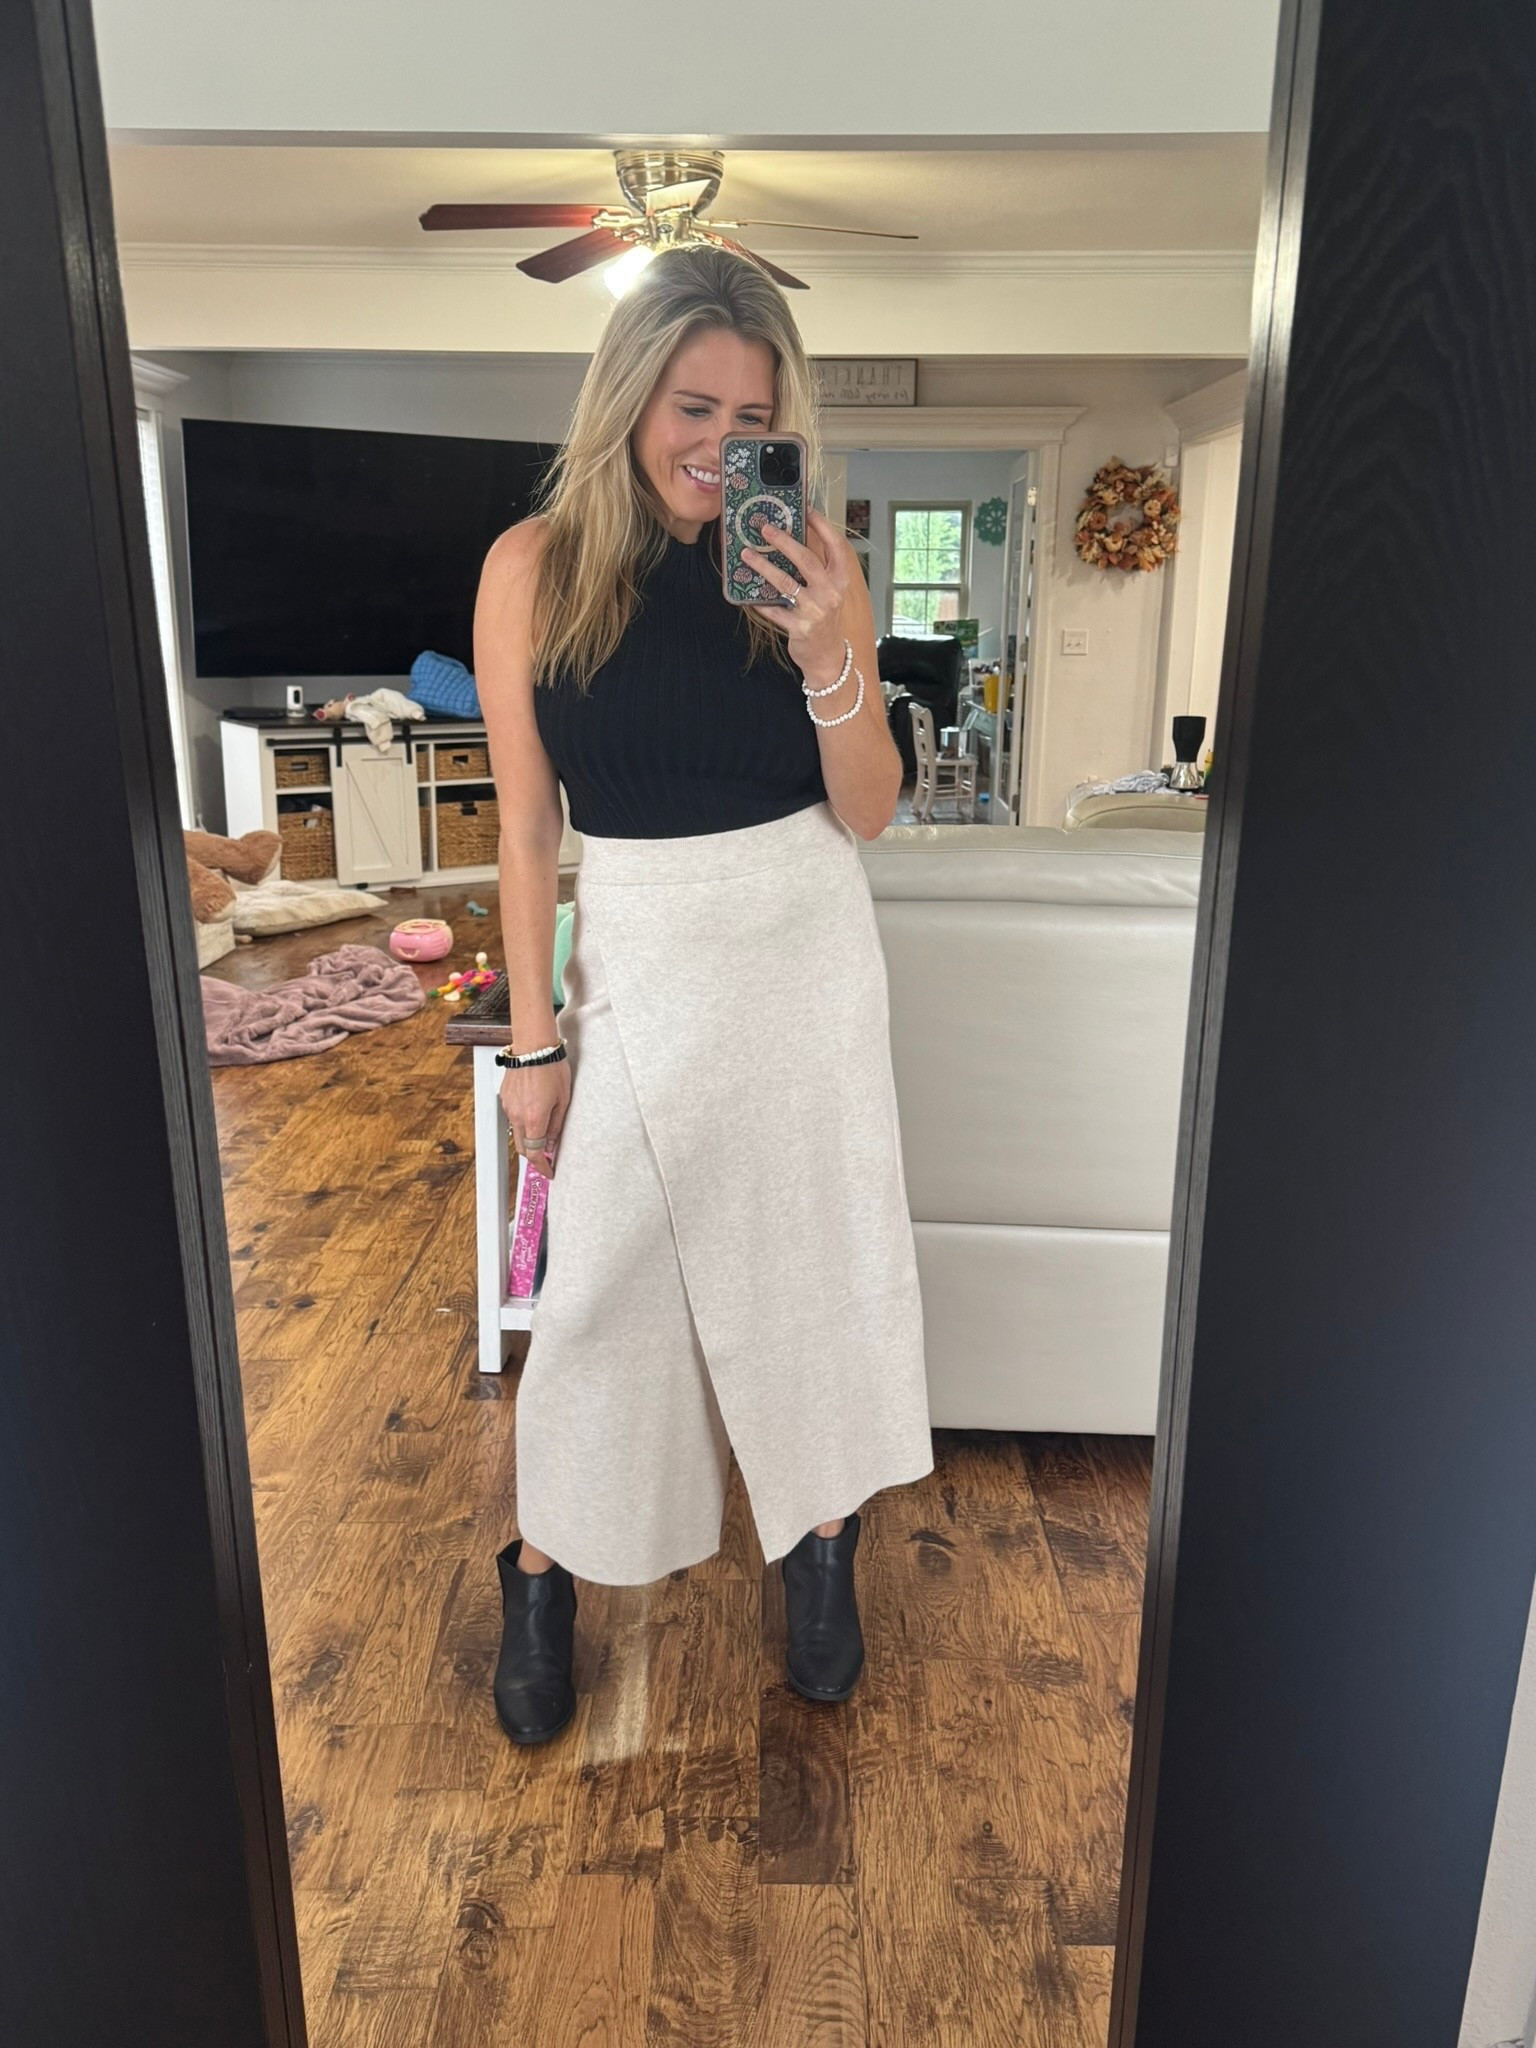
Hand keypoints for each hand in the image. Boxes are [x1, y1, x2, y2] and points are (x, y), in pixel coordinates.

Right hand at [498, 1060, 569, 1177]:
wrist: (533, 1046)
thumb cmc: (551, 1068)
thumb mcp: (563, 1100)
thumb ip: (556, 1125)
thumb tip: (553, 1143)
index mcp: (534, 1119)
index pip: (534, 1153)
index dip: (542, 1167)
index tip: (549, 1172)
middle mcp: (517, 1116)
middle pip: (522, 1147)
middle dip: (534, 1154)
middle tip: (547, 1155)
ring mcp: (508, 1107)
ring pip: (516, 1132)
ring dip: (528, 1136)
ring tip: (543, 1127)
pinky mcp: (504, 1097)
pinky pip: (512, 1116)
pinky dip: (522, 1120)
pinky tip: (534, 1109)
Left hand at [741, 507, 853, 685]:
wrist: (827, 654)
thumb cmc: (824, 616)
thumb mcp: (828, 590)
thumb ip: (817, 568)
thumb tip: (792, 538)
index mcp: (840, 579)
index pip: (835, 546)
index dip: (822, 526)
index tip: (806, 510)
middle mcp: (831, 593)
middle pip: (807, 560)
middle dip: (785, 542)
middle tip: (765, 529)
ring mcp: (815, 611)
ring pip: (786, 583)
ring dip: (763, 566)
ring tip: (746, 555)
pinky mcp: (799, 628)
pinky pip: (774, 610)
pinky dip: (759, 601)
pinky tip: (747, 594)